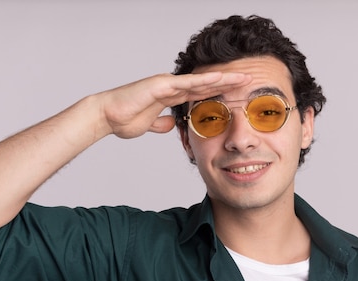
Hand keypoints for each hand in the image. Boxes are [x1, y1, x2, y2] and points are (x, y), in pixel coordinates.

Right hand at [96, 71, 251, 138]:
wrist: (107, 116)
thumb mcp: (150, 124)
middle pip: (207, 85)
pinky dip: (203, 81)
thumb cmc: (123, 119)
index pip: (201, 94)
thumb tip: (173, 125)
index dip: (220, 94)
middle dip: (229, 83)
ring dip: (223, 79)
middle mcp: (172, 87)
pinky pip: (186, 82)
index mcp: (171, 97)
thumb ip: (162, 123)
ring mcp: (167, 84)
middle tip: (250, 81)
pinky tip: (219, 79)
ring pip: (201, 80)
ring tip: (243, 77)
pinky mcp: (160, 85)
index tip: (238, 96)